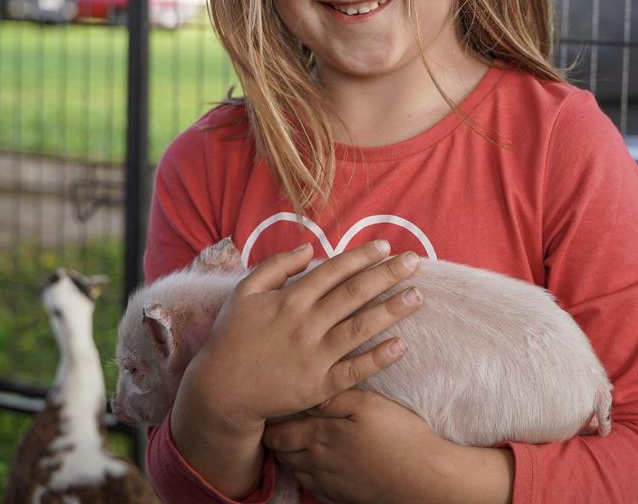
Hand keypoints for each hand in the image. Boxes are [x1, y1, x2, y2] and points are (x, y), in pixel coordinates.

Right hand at [187, 240, 423, 431]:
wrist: (220, 391)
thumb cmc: (232, 338)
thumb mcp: (244, 293)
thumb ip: (275, 267)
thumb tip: (309, 249)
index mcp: (290, 300)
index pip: (333, 271)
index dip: (361, 257)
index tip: (385, 247)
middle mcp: (306, 324)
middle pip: (354, 294)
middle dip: (386, 275)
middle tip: (414, 261)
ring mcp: (314, 356)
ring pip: (360, 328)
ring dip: (391, 311)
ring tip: (417, 296)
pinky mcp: (318, 386)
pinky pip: (354, 371)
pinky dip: (377, 358)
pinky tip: (401, 345)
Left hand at [263, 390, 512, 503]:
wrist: (421, 478)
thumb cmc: (397, 435)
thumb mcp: (366, 404)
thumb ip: (332, 397)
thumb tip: (306, 392)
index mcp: (319, 436)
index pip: (278, 433)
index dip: (269, 422)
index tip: (269, 409)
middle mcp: (316, 463)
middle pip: (281, 453)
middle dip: (275, 439)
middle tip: (276, 423)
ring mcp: (327, 484)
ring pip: (295, 471)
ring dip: (290, 457)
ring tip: (294, 441)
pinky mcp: (340, 498)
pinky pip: (311, 489)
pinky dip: (306, 476)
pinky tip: (316, 465)